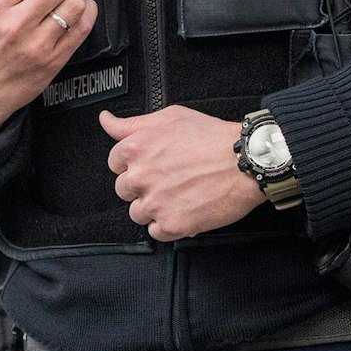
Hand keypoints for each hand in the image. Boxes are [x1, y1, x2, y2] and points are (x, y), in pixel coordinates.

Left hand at [102, 106, 263, 242]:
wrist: (245, 161)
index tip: (151, 164)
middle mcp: (140, 176)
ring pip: (138, 213)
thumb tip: (106, 120)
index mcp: (135, 148)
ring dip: (154, 207)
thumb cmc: (211, 136)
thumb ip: (131, 123)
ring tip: (178, 194)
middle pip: (124, 190)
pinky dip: (168, 225)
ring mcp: (154, 203)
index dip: (134, 163)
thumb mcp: (170, 117)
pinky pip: (156, 232)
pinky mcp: (171, 225)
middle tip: (169, 178)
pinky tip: (184, 209)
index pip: (115, 163)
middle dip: (143, 185)